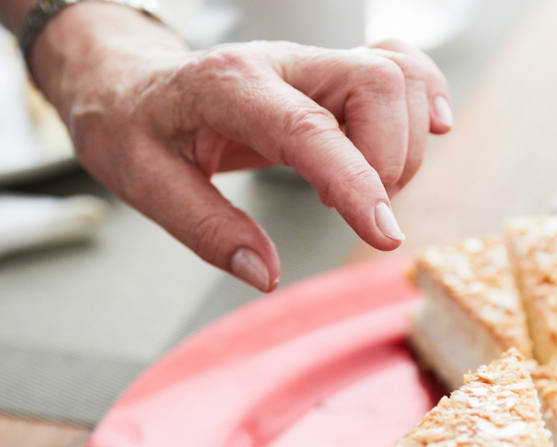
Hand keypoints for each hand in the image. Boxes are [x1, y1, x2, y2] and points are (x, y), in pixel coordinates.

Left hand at [30, 2, 452, 290]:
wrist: (129, 86)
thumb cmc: (134, 133)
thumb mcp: (145, 186)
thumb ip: (207, 231)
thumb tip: (265, 275)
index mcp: (228, 87)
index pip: (308, 127)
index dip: (355, 181)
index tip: (384, 234)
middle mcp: (280, 62)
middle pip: (375, 83)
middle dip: (389, 161)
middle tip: (358, 214)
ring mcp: (310, 62)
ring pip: (397, 75)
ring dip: (405, 143)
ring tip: (364, 190)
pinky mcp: (330, 71)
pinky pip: (400, 64)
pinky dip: (425, 98)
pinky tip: (427, 133)